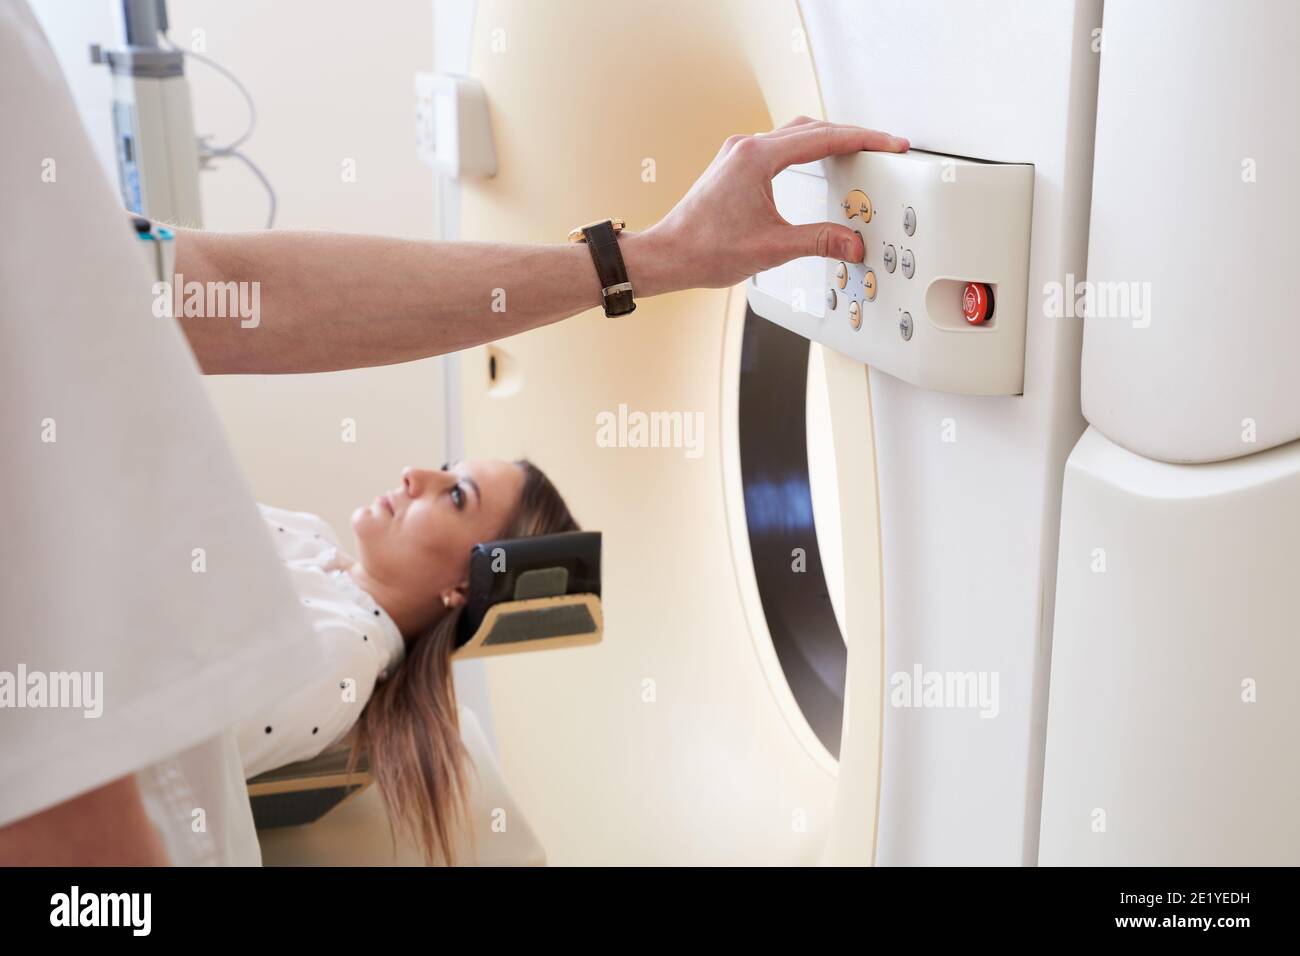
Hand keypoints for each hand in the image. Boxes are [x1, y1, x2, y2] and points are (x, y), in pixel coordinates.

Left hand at [625, 117, 908, 294]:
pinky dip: (807, 149)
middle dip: (852, 136)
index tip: (889, 144)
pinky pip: (780, 145)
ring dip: (829, 139)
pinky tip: (818, 160)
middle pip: (812, 129)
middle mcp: (746, 148)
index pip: (824, 138)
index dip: (863, 140)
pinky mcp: (734, 165)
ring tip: (858, 151)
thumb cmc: (703, 249)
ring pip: (795, 134)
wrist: (667, 256)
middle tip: (883, 147)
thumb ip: (818, 242)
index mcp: (757, 158)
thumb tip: (851, 242)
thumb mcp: (772, 248)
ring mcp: (738, 154)